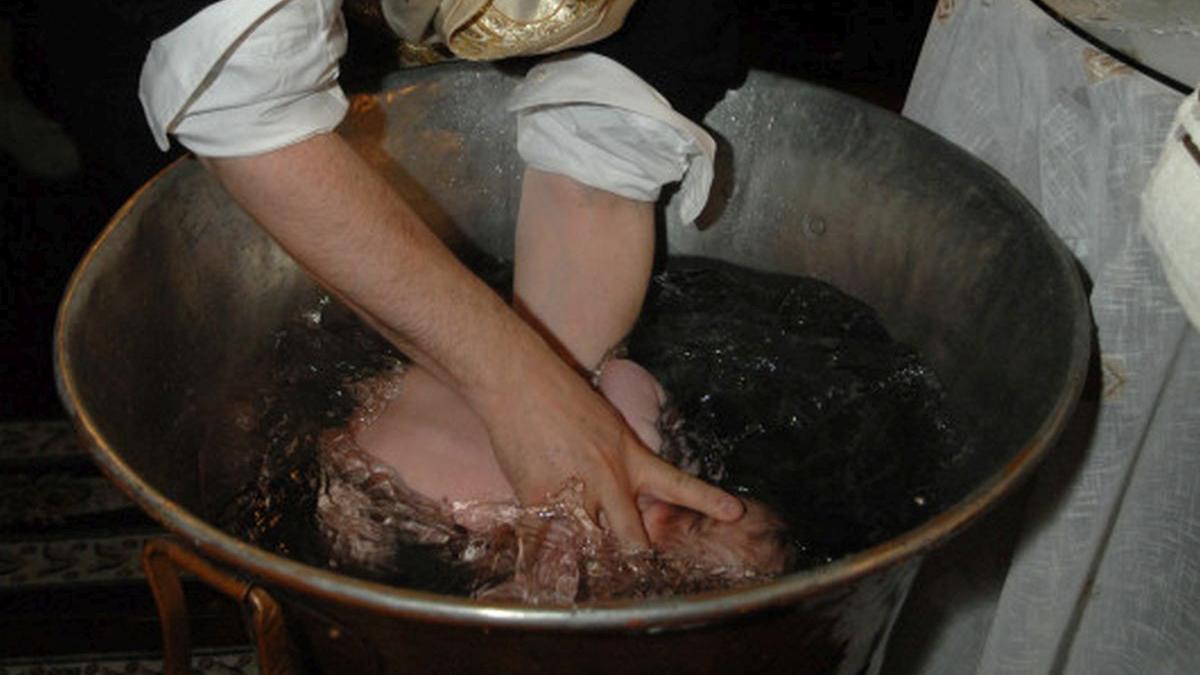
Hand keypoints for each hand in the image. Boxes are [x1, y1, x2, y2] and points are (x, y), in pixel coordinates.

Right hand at [475, 344, 743, 547]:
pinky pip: (547, 537)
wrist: (519, 382)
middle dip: (632, 556)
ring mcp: (576, 494)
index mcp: (629, 457)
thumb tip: (607, 490)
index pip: (678, 483)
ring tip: (573, 552)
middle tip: (630, 567)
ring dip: (581, 549)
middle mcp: (609, 481)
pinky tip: (535, 537)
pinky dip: (541, 541)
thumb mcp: (603, 425)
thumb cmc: (558, 393)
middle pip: (631, 538)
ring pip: (588, 545)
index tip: (735, 512)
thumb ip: (614, 459)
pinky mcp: (540, 501)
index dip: (708, 501)